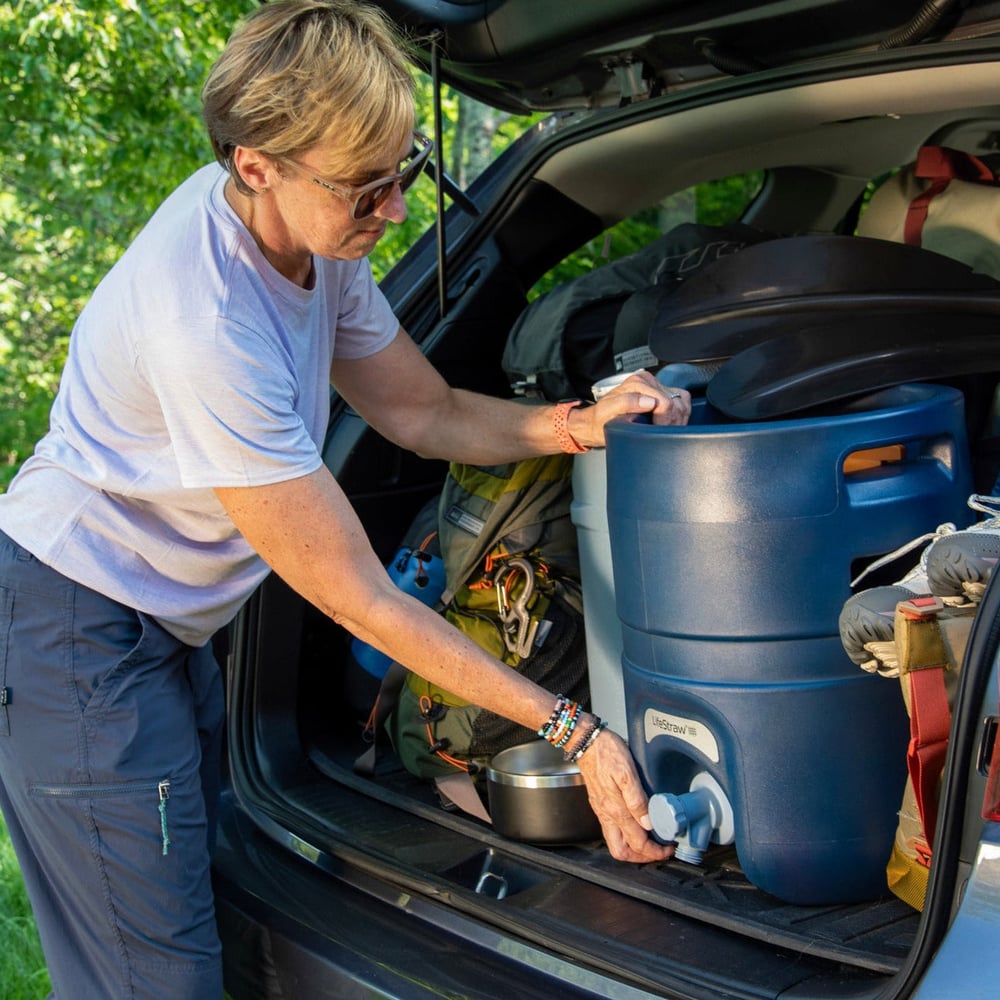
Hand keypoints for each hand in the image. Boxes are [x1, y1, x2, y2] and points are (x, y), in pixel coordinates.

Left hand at [570, 370, 690, 447]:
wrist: (596, 423)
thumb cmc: (601, 420)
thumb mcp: (608, 412)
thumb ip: (627, 403)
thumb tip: (650, 402)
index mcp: (637, 383)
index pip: (665, 403)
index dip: (664, 422)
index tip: (656, 432)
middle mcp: (648, 381)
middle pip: (676, 403)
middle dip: (672, 422)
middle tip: (660, 433)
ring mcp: (656, 386)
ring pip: (683, 402)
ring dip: (678, 419)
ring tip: (665, 430)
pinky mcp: (662, 393)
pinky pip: (683, 401)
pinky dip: (682, 414)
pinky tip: (672, 423)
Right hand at [574, 727, 675, 862]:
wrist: (585, 740)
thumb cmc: (605, 752)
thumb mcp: (626, 772)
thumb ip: (637, 799)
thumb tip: (648, 823)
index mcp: (615, 809)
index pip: (637, 843)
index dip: (655, 851)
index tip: (667, 848)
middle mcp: (607, 814)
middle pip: (621, 851)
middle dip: (641, 857)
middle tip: (658, 850)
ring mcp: (602, 810)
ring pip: (616, 842)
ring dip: (634, 847)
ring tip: (651, 840)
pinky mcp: (599, 803)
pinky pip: (612, 828)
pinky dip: (626, 834)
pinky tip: (637, 823)